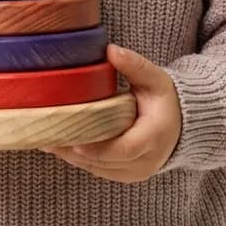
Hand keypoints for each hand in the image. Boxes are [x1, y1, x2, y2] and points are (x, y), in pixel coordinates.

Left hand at [41, 44, 181, 182]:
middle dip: (75, 151)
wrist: (179, 124)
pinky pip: (98, 170)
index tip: (75, 141)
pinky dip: (79, 159)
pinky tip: (60, 146)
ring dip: (72, 156)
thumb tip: (111, 50)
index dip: (98, 148)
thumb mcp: (155, 78)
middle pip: (105, 162)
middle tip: (49, 135)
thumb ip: (134, 65)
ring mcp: (135, 172)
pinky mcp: (125, 175)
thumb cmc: (164, 99)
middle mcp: (146, 161)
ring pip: (98, 169)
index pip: (124, 149)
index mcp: (154, 137)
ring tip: (47, 139)